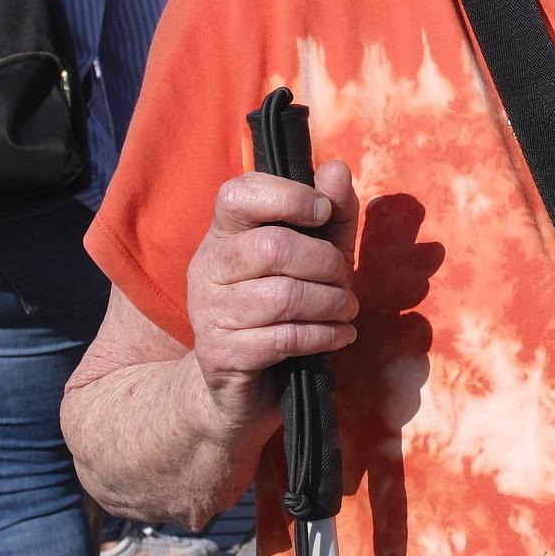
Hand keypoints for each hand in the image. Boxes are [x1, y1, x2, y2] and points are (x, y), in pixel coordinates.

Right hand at [182, 162, 359, 440]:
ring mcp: (210, 313)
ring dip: (331, 303)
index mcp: (225, 235)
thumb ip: (329, 216)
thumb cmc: (281, 310)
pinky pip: (284, 338)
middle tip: (345, 281)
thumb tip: (336, 168)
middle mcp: (208, 268)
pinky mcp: (223, 354)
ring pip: (283, 296)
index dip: (287, 196)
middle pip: (272, 248)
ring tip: (346, 310)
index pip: (237, 195)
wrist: (237, 387)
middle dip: (326, 263)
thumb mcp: (314, 257)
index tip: (322, 213)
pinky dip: (325, 336)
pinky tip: (340, 336)